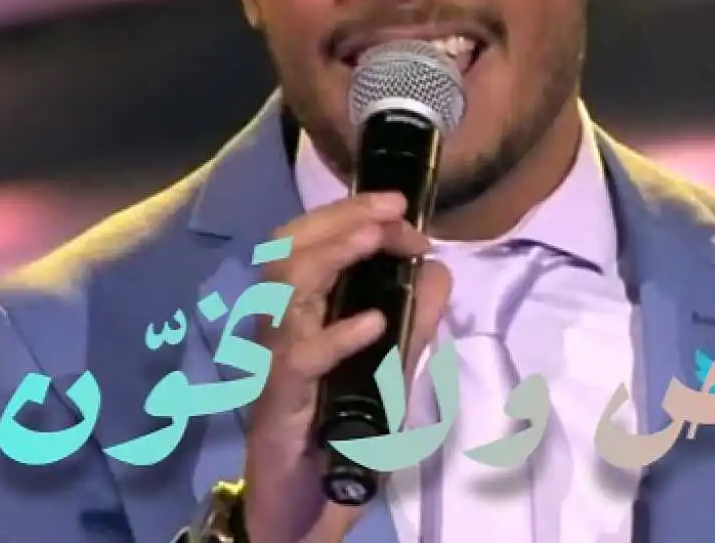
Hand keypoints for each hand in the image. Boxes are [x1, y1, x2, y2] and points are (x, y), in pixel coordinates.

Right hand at [243, 192, 450, 542]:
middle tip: (392, 211)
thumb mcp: (389, 363)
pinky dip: (338, 336)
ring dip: (332, 254)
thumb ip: (413, 318)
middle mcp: (282, 322)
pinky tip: (373, 323)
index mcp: (303, 306)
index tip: (402, 211)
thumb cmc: (339, 427)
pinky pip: (300, 360)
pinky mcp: (280, 401)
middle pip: (287, 246)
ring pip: (285, 289)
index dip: (352, 211)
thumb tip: (438, 268)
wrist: (303, 503)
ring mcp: (276, 359)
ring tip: (375, 239)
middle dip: (341, 216)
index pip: (310, 236)